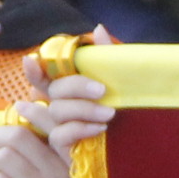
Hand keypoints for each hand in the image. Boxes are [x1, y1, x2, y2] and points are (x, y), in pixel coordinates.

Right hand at [33, 25, 119, 157]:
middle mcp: (61, 105)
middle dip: (76, 87)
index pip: (43, 75)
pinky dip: (80, 129)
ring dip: (84, 109)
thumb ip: (108, 56)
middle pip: (54, 89)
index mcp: (70, 87)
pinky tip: (100, 128)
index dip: (34, 69)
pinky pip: (60, 135)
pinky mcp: (66, 148)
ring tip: (110, 113)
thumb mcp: (123, 78)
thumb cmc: (131, 106)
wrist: (146, 140)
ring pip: (56, 111)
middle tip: (102, 90)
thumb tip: (98, 29)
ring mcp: (61, 127)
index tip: (31, 59)